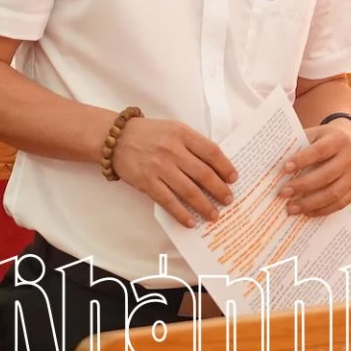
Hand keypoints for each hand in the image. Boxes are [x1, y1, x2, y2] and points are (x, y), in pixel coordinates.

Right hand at [110, 116, 238, 227]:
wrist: (116, 139)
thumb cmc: (149, 134)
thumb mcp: (174, 129)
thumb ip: (192, 144)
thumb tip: (216, 166)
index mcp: (182, 133)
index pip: (211, 151)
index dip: (225, 167)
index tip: (234, 178)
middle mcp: (172, 150)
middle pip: (203, 173)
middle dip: (219, 190)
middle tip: (228, 200)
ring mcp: (160, 167)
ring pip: (189, 191)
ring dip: (204, 206)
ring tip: (214, 215)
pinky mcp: (147, 182)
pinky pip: (169, 201)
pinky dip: (182, 214)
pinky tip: (191, 221)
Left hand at [280, 121, 350, 216]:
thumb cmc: (325, 139)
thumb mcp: (314, 135)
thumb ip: (299, 146)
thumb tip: (273, 166)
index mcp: (338, 140)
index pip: (319, 151)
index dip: (302, 160)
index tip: (284, 169)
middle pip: (326, 175)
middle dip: (302, 186)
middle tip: (283, 193)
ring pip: (334, 193)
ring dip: (310, 203)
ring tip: (291, 208)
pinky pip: (341, 203)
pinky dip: (323, 210)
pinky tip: (307, 211)